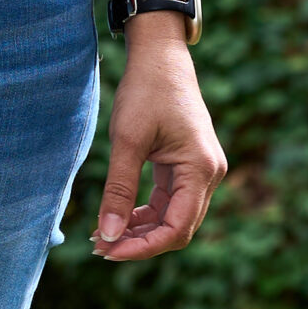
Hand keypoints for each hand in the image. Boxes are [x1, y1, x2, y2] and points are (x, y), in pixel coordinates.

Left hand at [91, 21, 224, 261]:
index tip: (108, 251)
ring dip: (141, 230)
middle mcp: (208, 174)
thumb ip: (119, 190)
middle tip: (98, 247)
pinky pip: (170, 201)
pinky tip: (119, 217)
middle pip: (178, 228)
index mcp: (200, 169)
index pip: (177, 228)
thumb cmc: (146, 91)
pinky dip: (146, 213)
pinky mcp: (189, 166)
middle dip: (139, 242)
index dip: (143, 247)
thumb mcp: (127, 141)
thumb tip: (108, 234)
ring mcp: (201, 171)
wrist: (160, 57)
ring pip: (173, 217)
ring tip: (103, 235)